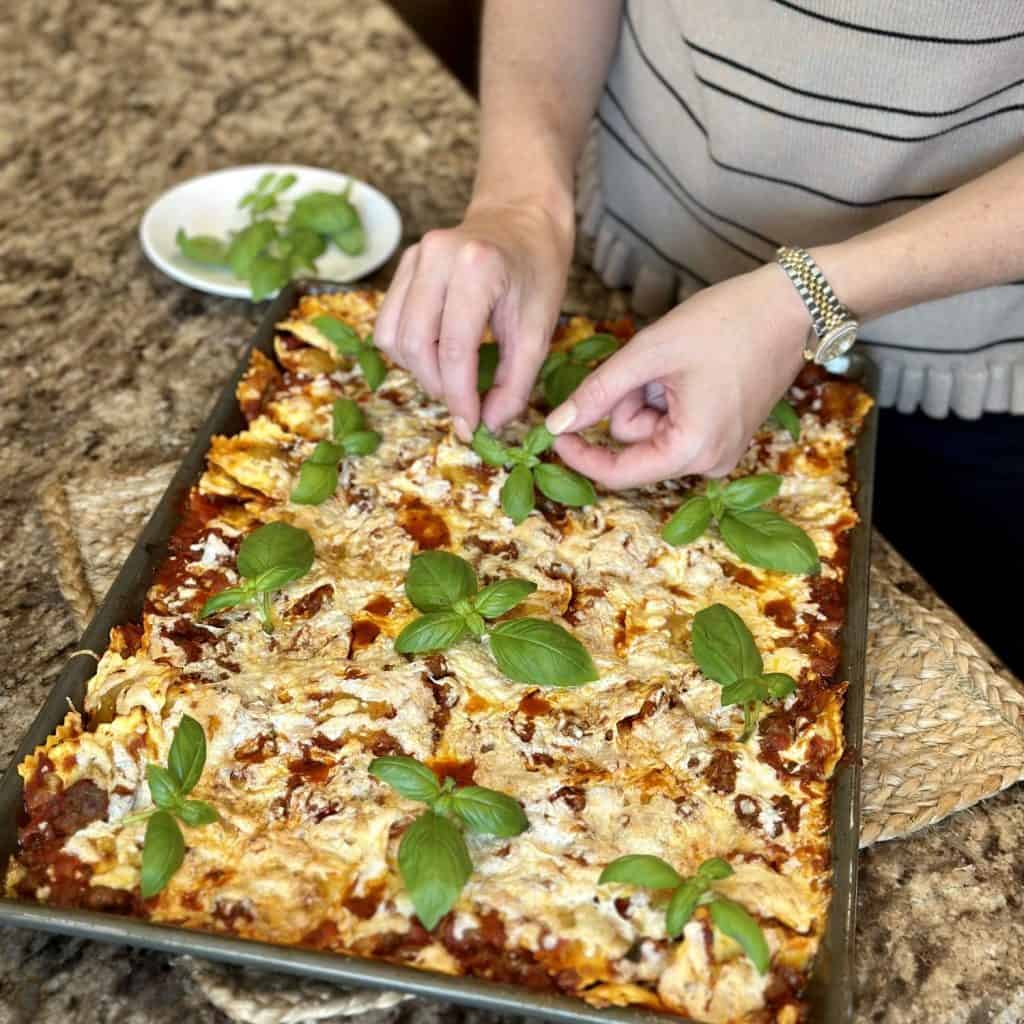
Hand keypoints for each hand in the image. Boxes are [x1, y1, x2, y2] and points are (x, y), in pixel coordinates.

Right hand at [374, 200, 572, 440]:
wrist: (523, 218)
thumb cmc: (537, 272)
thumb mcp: (539, 330)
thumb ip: (515, 382)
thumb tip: (488, 424)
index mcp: (477, 267)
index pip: (454, 349)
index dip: (459, 397)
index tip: (471, 426)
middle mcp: (436, 255)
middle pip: (415, 344)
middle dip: (438, 386)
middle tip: (464, 403)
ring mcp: (414, 256)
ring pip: (392, 336)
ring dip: (418, 370)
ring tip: (452, 377)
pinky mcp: (403, 264)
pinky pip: (389, 322)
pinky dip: (409, 351)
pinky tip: (437, 354)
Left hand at [545, 265, 808, 487]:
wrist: (792, 305)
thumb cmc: (725, 322)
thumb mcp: (648, 353)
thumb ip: (597, 393)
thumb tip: (554, 426)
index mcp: (692, 449)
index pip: (617, 473)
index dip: (580, 455)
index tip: (553, 432)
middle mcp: (709, 463)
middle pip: (634, 445)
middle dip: (630, 403)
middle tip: (653, 365)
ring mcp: (720, 451)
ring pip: (650, 432)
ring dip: (649, 397)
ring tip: (679, 363)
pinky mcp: (725, 436)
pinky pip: (673, 425)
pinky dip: (668, 398)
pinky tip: (691, 371)